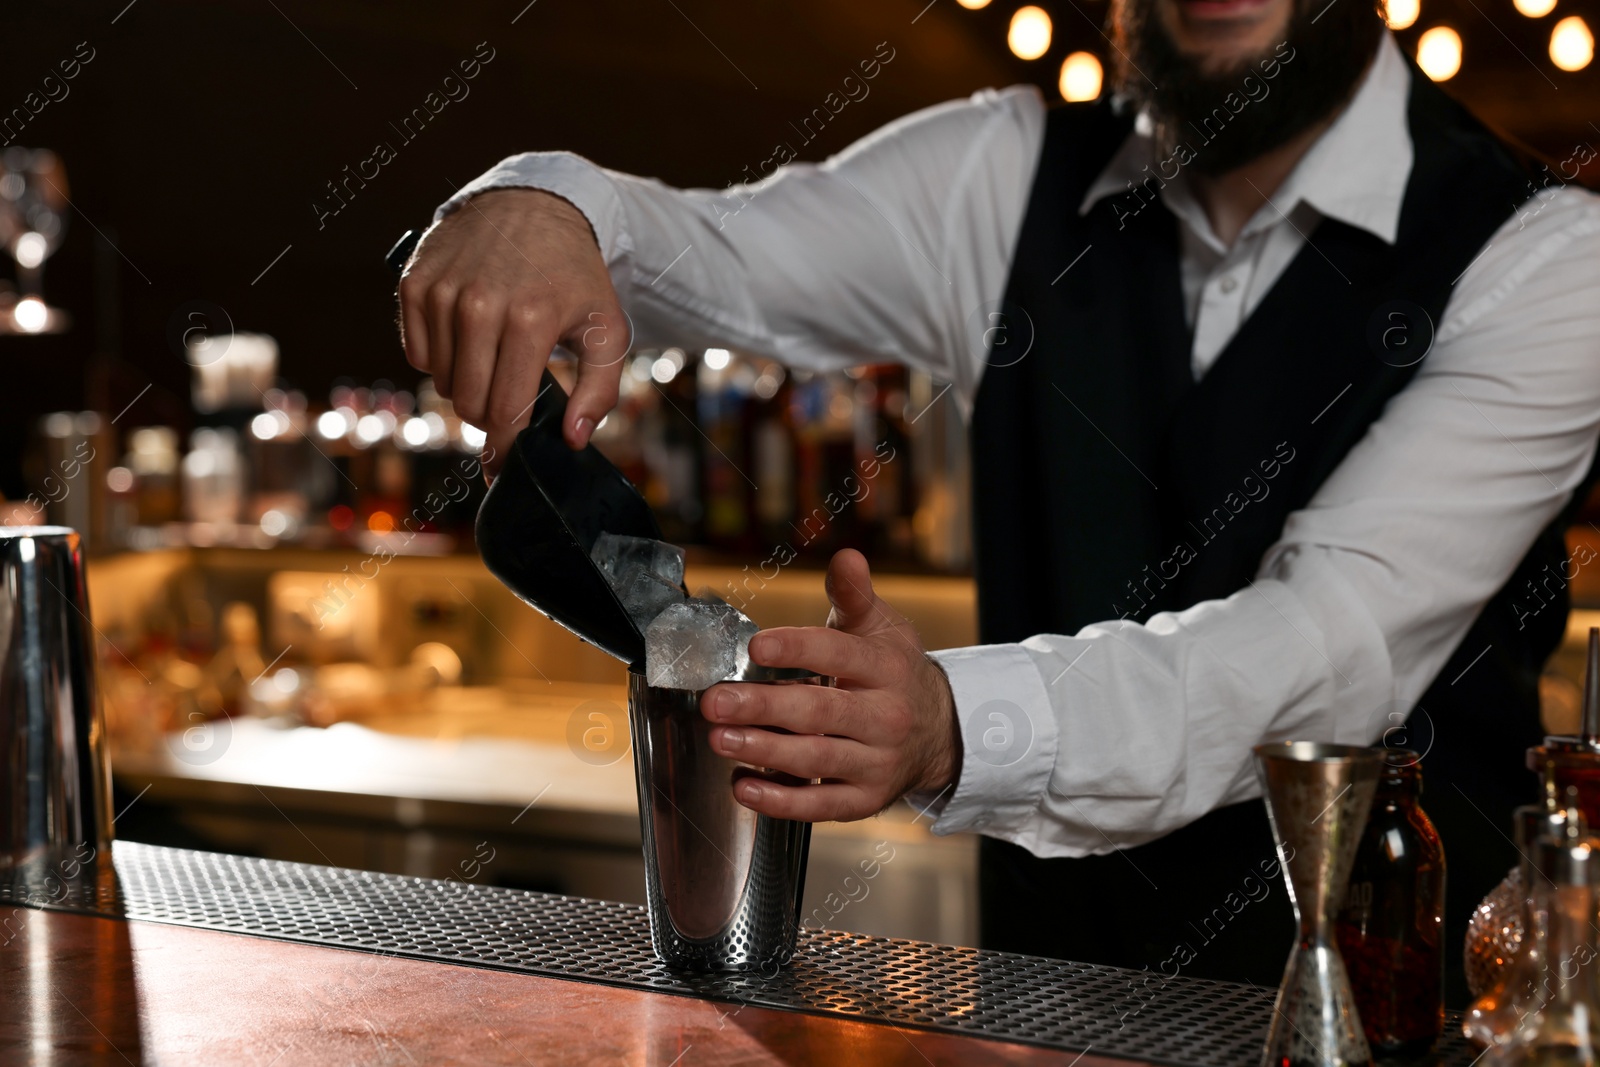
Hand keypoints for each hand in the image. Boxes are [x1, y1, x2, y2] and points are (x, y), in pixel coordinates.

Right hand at [397, 189, 630, 477]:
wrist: (534, 204)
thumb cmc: (573, 275)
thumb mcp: (606, 329)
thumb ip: (599, 390)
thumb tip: (571, 438)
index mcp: (530, 320)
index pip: (506, 411)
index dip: (507, 446)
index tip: (505, 464)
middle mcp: (480, 304)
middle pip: (469, 404)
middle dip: (489, 414)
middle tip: (510, 396)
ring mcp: (442, 292)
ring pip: (443, 383)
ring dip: (467, 384)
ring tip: (495, 357)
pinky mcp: (415, 283)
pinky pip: (418, 355)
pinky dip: (442, 357)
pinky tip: (468, 336)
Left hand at [701, 549, 961, 821]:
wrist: (938, 731)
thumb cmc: (894, 672)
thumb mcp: (881, 627)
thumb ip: (854, 595)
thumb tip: (846, 558)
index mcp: (886, 668)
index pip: (838, 654)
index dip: (796, 649)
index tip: (756, 646)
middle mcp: (885, 717)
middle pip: (820, 712)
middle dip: (763, 707)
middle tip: (716, 702)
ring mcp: (876, 762)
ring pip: (817, 760)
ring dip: (765, 752)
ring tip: (720, 740)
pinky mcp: (864, 800)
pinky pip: (820, 806)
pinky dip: (780, 801)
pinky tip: (744, 786)